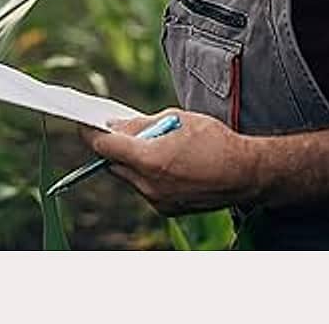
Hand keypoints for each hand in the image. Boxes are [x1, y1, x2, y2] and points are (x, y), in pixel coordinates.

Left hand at [79, 109, 265, 215]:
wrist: (245, 173)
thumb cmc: (214, 140)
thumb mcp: (176, 119)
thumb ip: (142, 124)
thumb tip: (116, 125)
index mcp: (149, 160)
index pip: (105, 147)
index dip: (90, 134)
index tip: (83, 124)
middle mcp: (149, 185)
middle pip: (113, 165)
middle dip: (112, 147)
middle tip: (113, 130)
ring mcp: (158, 201)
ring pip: (129, 178)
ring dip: (130, 161)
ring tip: (146, 144)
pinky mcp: (167, 209)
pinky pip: (145, 188)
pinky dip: (146, 174)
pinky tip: (162, 161)